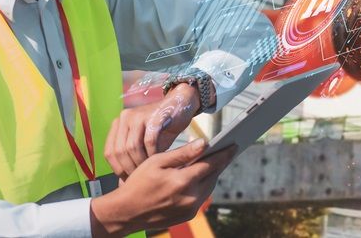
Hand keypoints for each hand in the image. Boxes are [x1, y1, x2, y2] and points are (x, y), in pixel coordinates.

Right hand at [90, 139, 237, 236]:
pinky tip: (199, 177)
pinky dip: (202, 186)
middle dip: (220, 163)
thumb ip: (182, 153)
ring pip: (209, 187)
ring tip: (213, 161)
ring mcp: (191, 209)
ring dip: (212, 174)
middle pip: (213, 176)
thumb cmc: (139, 183)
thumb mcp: (157, 162)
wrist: (126, 212)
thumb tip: (204, 143)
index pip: (212, 164)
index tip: (234, 145)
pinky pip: (201, 197)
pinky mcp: (188, 216)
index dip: (224, 153)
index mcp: (183, 181)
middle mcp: (191, 197)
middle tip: (226, 151)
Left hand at [105, 84, 198, 179]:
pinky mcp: (154, 117)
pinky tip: (159, 160)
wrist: (181, 104)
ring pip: (133, 147)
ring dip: (141, 163)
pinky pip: (149, 141)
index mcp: (119, 123)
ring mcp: (138, 116)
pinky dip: (153, 154)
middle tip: (140, 178)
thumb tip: (123, 183)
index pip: (109, 152)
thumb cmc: (163, 127)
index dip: (117, 168)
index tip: (128, 178)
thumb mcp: (144, 142)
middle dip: (130, 168)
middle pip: (120, 151)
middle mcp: (125, 118)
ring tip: (149, 171)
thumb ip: (134, 157)